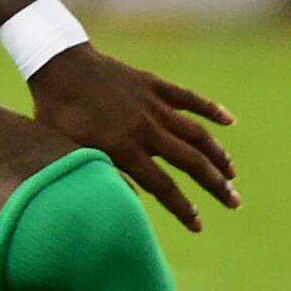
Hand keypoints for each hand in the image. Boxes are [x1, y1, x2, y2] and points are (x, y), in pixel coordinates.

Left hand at [27, 44, 238, 231]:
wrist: (59, 65)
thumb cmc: (57, 113)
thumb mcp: (68, 153)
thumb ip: (98, 177)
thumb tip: (126, 203)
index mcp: (124, 150)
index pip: (163, 187)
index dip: (184, 209)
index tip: (199, 225)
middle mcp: (145, 130)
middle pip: (190, 163)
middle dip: (215, 185)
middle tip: (234, 202)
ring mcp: (153, 105)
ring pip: (196, 133)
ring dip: (218, 154)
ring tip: (233, 173)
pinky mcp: (154, 84)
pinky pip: (189, 98)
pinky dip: (210, 109)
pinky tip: (229, 121)